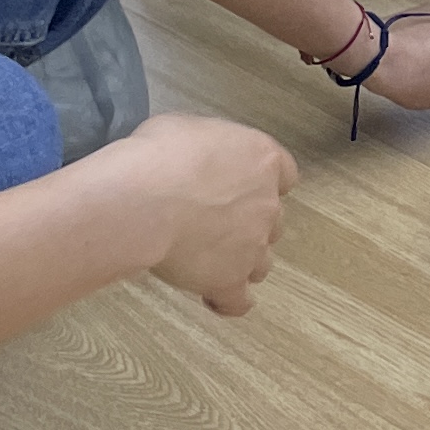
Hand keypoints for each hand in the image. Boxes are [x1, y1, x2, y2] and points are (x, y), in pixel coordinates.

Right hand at [105, 114, 297, 314]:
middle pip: (272, 220)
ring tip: (209, 261)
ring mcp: (253, 246)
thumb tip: (193, 157)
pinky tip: (214, 299)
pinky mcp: (230, 280)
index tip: (245, 187)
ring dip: (241, 262)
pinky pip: (239, 301)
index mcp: (262, 159)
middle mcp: (267, 203)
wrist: (145, 200)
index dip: (265, 183)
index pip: (284, 174)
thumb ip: (205, 148)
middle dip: (249, 224)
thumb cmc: (159, 156)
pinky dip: (228, 301)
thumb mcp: (184, 128)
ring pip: (261, 262)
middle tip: (214, 223)